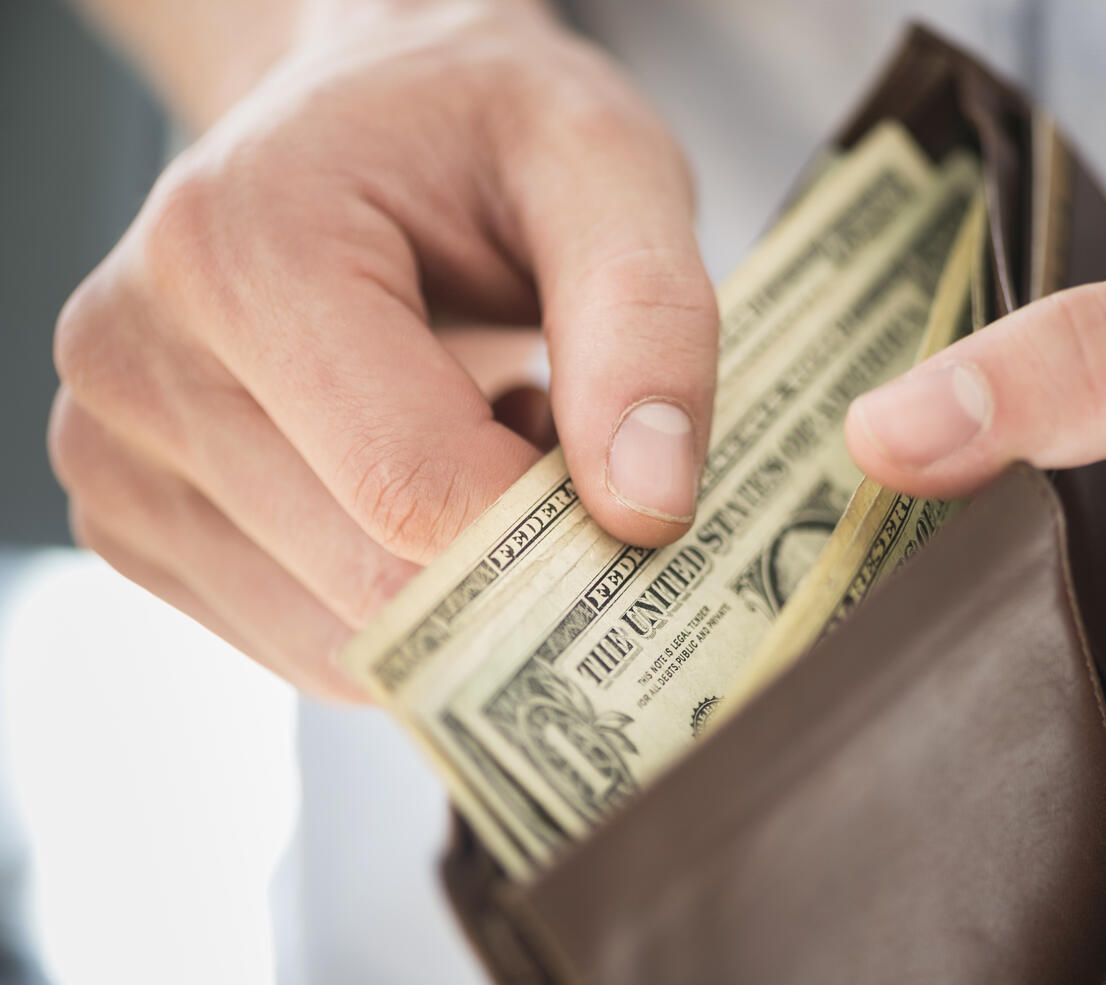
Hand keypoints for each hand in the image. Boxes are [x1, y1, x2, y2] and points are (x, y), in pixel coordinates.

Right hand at [49, 0, 717, 698]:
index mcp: (239, 250)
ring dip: (450, 580)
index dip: (554, 530)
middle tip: (547, 432)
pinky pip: (304, 644)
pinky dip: (390, 598)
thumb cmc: (476, 130)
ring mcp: (113, 452)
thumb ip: (647, 320)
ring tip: (474, 433)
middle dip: (507, 556)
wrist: (360, 120)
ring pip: (340, 641)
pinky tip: (409, 479)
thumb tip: (646, 508)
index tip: (628, 490)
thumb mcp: (603, 164)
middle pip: (373, 584)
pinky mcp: (133, 518)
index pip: (414, 490)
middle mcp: (135, 359)